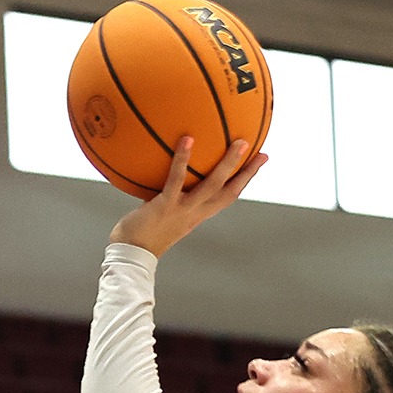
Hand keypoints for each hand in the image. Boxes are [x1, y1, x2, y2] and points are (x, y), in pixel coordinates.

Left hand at [108, 137, 267, 257]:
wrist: (131, 252)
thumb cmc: (143, 231)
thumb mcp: (162, 210)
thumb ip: (170, 193)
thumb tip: (168, 169)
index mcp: (198, 214)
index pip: (228, 196)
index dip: (245, 179)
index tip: (259, 161)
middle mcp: (195, 213)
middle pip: (229, 191)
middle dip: (247, 173)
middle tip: (261, 152)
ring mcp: (182, 209)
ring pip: (212, 186)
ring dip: (228, 164)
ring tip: (239, 143)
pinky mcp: (165, 206)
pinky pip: (177, 180)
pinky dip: (182, 159)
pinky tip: (187, 139)